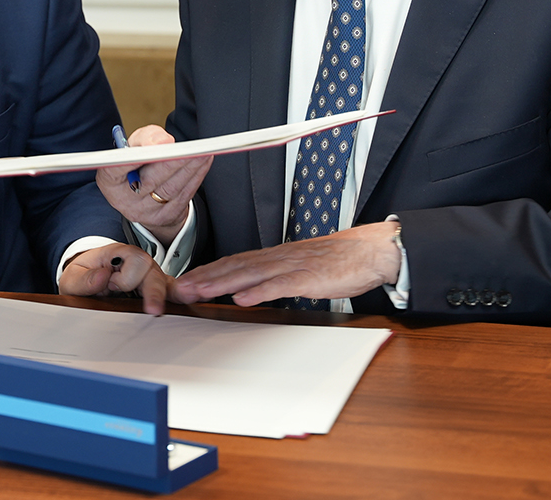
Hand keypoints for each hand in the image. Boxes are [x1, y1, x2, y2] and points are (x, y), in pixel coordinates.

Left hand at [59, 243, 169, 315]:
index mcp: (119, 254)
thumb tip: (103, 277)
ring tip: (167, 310)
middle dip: (155, 291)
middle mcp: (137, 262)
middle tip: (153, 310)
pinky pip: (170, 292)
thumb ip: (84, 279)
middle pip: (155, 272)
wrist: (85, 280)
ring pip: (166, 283)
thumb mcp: (72, 277)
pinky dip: (177, 299)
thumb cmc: (82, 276)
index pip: (136, 260)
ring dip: (171, 296)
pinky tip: (184, 305)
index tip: (113, 287)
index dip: (126, 278)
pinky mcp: (154, 289)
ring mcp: (148, 276)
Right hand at [96, 125, 211, 246]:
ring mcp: (145, 212)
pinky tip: (204, 162)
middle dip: (171, 163)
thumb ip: (145, 138)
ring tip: (202, 152)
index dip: (132, 160)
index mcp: (109, 181)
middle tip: (188, 150)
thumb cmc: (139, 162)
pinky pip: (184, 196)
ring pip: (170, 189)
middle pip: (148, 181)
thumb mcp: (135, 145)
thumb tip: (163, 142)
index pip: (115, 171)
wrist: (147, 192)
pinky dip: (196, 177)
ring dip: (189, 169)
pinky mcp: (165, 216)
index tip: (152, 148)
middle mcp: (124, 200)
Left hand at [168, 221, 401, 306]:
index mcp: (276, 256)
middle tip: (179, 289)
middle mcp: (278, 258)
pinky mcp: (309, 277)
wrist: (371, 250)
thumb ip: (277, 277)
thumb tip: (252, 291)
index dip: (208, 271)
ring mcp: (292, 266)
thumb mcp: (302, 268)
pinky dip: (259, 292)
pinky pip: (280, 285)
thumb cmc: (340, 261)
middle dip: (205, 278)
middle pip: (235, 266)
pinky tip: (242, 299)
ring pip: (250, 274)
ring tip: (199, 292)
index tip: (185, 281)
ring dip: (222, 283)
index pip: (234, 262)